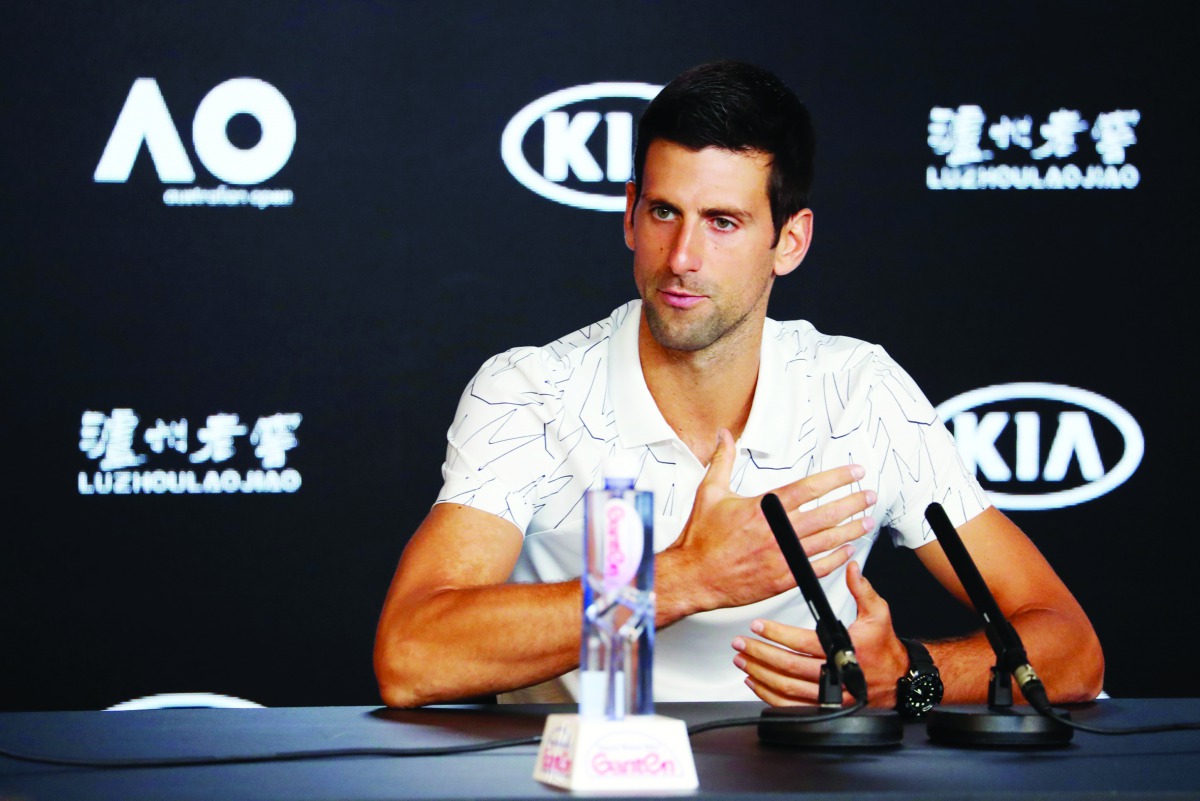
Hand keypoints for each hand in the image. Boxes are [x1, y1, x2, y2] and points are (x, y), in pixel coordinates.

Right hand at [660, 429, 875, 616]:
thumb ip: (722, 461)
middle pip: (826, 514)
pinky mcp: (783, 579)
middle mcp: (777, 532)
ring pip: (827, 541)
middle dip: (852, 502)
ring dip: (851, 529)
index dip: (836, 478)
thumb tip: (724, 436)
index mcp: (763, 509)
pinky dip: (836, 559)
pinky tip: (847, 551)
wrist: (694, 576)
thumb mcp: (709, 492)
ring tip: (866, 521)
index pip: (809, 488)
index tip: (853, 472)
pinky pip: (818, 568)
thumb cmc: (700, 538)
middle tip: (869, 495)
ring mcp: (782, 557)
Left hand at [732, 561, 908, 706]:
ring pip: (787, 688)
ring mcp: (830, 695)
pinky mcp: (825, 708)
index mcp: (845, 650)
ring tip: (742, 661)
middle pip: (790, 667)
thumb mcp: (878, 613)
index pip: (803, 642)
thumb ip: (862, 590)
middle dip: (760, 654)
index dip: (777, 634)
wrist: (898, 680)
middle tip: (741, 643)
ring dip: (761, 674)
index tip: (758, 625)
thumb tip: (851, 568)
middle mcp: (836, 675)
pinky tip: (756, 683)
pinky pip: (792, 706)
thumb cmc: (884, 647)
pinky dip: (770, 696)